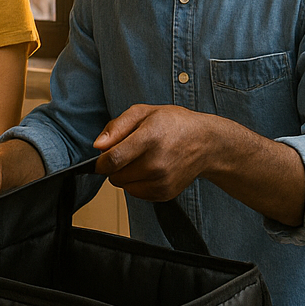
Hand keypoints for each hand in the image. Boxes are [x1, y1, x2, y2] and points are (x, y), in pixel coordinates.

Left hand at [93, 105, 216, 201]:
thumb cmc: (174, 124)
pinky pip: (136, 193)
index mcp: (149, 138)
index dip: (100, 162)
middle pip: (116, 175)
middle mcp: (157, 163)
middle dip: (113, 166)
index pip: (113, 159)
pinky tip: (149, 170)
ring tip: (140, 160)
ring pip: (124, 186)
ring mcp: (162, 181)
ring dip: (125, 175)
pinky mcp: (165, 193)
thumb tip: (98, 146)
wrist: (206, 143)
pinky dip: (136, 184)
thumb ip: (116, 127)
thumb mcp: (143, 112)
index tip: (100, 159)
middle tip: (127, 153)